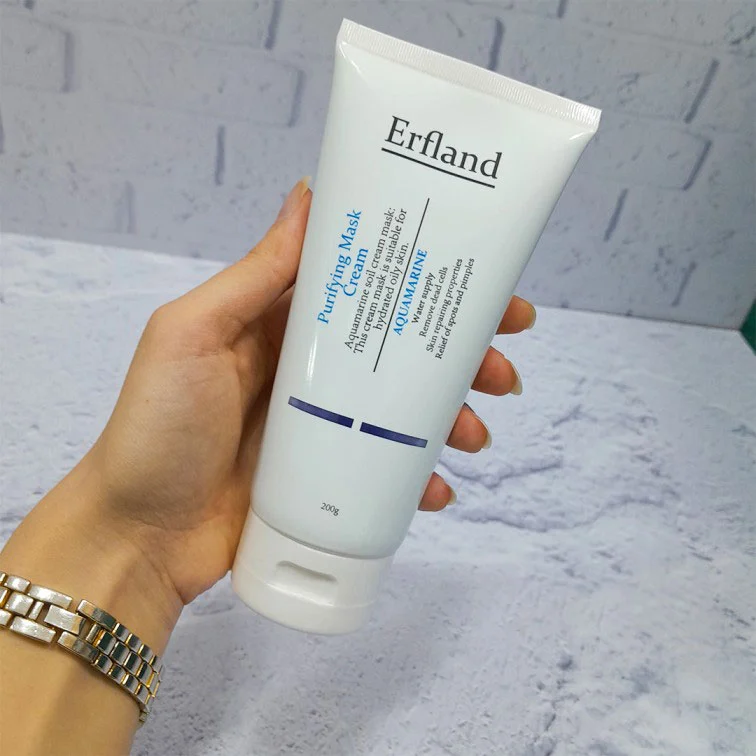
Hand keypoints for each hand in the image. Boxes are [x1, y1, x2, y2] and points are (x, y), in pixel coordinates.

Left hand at [78, 179, 535, 605]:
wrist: (140, 535)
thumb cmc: (158, 426)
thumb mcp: (195, 334)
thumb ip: (255, 273)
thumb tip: (307, 194)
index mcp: (281, 325)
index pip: (363, 289)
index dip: (420, 280)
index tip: (481, 281)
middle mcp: (308, 370)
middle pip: (398, 350)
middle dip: (458, 354)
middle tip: (505, 362)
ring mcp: (322, 427)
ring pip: (404, 411)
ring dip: (452, 418)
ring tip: (477, 435)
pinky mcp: (328, 479)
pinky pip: (387, 473)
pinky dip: (420, 480)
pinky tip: (440, 489)